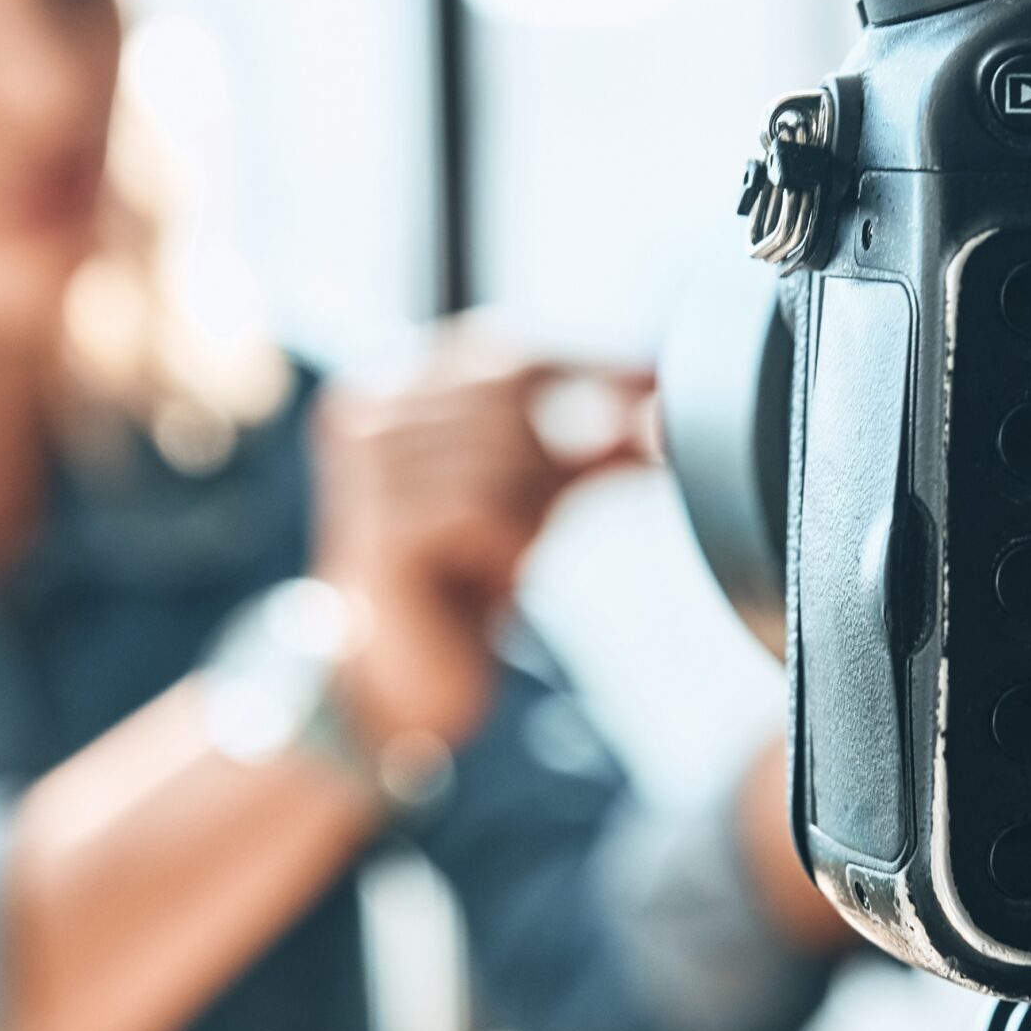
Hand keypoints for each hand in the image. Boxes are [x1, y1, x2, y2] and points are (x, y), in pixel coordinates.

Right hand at [312, 326, 653, 744]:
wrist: (406, 677)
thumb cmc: (463, 575)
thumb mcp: (535, 492)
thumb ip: (592, 443)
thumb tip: (665, 399)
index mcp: (391, 387)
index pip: (504, 353)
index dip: (586, 366)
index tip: (657, 379)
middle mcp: (365, 413)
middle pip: (511, 397)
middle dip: (553, 458)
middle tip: (536, 523)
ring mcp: (365, 469)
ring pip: (506, 455)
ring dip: (526, 515)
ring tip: (496, 559)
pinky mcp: (381, 526)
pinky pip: (485, 508)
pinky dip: (508, 546)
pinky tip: (487, 577)